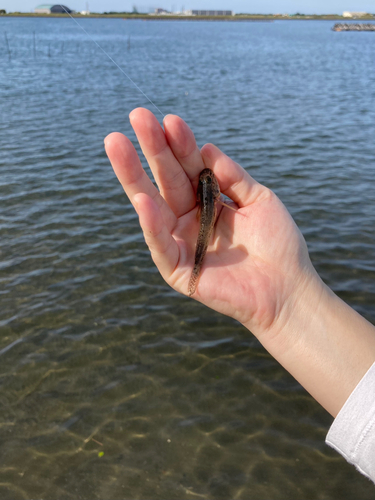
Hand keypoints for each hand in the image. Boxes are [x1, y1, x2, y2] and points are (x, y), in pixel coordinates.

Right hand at [104, 108, 320, 339]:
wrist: (288, 288)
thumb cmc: (278, 245)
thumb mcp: (260, 200)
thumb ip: (233, 176)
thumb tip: (206, 147)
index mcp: (208, 201)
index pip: (189, 168)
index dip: (180, 144)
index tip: (170, 120)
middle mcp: (189, 218)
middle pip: (166, 180)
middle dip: (151, 149)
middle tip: (136, 116)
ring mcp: (180, 242)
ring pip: (152, 206)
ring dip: (134, 176)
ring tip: (116, 144)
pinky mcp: (177, 269)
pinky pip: (161, 245)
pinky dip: (152, 224)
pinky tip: (143, 199)